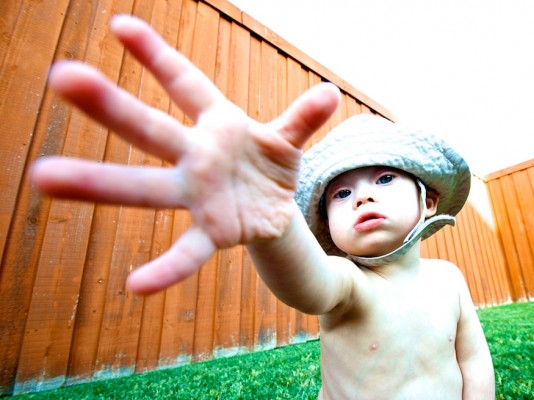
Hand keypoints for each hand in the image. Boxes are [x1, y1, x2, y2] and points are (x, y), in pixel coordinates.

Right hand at [31, 15, 339, 293]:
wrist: (274, 213)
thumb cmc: (268, 167)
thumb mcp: (287, 140)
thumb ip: (303, 118)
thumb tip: (332, 92)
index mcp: (218, 124)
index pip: (185, 83)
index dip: (156, 56)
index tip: (120, 26)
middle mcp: (197, 157)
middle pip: (150, 129)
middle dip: (110, 105)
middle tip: (62, 76)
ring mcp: (199, 196)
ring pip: (147, 187)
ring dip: (100, 182)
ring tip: (46, 177)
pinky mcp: (212, 233)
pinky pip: (186, 251)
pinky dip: (166, 268)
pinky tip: (136, 285)